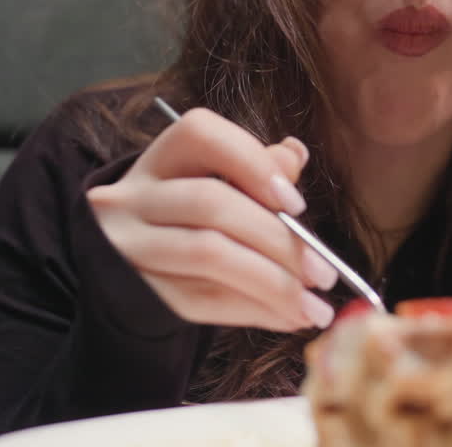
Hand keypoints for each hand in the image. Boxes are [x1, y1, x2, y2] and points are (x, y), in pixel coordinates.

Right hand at [86, 107, 337, 331]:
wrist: (128, 281)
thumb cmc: (186, 226)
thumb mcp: (214, 189)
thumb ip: (254, 170)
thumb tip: (294, 155)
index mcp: (161, 159)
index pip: (200, 134)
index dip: (253, 163)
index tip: (297, 204)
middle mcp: (131, 197)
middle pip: (211, 202)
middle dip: (279, 239)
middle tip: (324, 272)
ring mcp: (127, 246)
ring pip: (208, 254)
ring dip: (274, 284)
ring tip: (314, 306)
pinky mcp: (135, 294)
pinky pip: (201, 301)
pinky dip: (255, 311)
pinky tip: (288, 318)